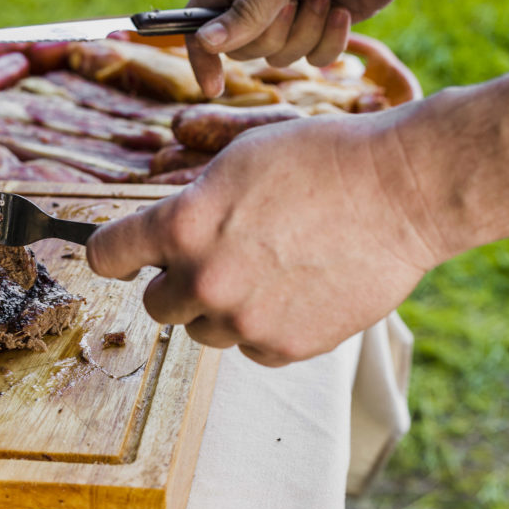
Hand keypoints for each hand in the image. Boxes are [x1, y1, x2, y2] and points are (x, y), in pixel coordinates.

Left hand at [86, 107, 443, 365]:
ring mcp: (245, 320)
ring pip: (203, 330)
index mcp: (182, 227)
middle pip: (155, 305)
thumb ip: (189, 207)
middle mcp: (205, 280)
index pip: (107, 255)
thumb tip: (165, 238)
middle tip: (215, 259)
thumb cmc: (321, 160)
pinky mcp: (285, 347)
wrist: (401, 190)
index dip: (114, 253)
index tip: (125, 256)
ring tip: (266, 271)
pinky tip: (294, 291)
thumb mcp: (237, 162)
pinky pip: (250, 347)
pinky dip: (264, 327)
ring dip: (220, 308)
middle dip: (176, 283)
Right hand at [187, 0, 430, 96]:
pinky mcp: (317, 28)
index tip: (214, 86)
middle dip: (274, 34)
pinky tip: (343, 11)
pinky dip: (330, 40)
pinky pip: (311, 58)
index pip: (199, 20)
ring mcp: (287, 13)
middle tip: (297, 4)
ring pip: (278, 56)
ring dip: (306, 33)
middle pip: (242, 47)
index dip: (202, 53)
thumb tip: (205, 43)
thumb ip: (246, 11)